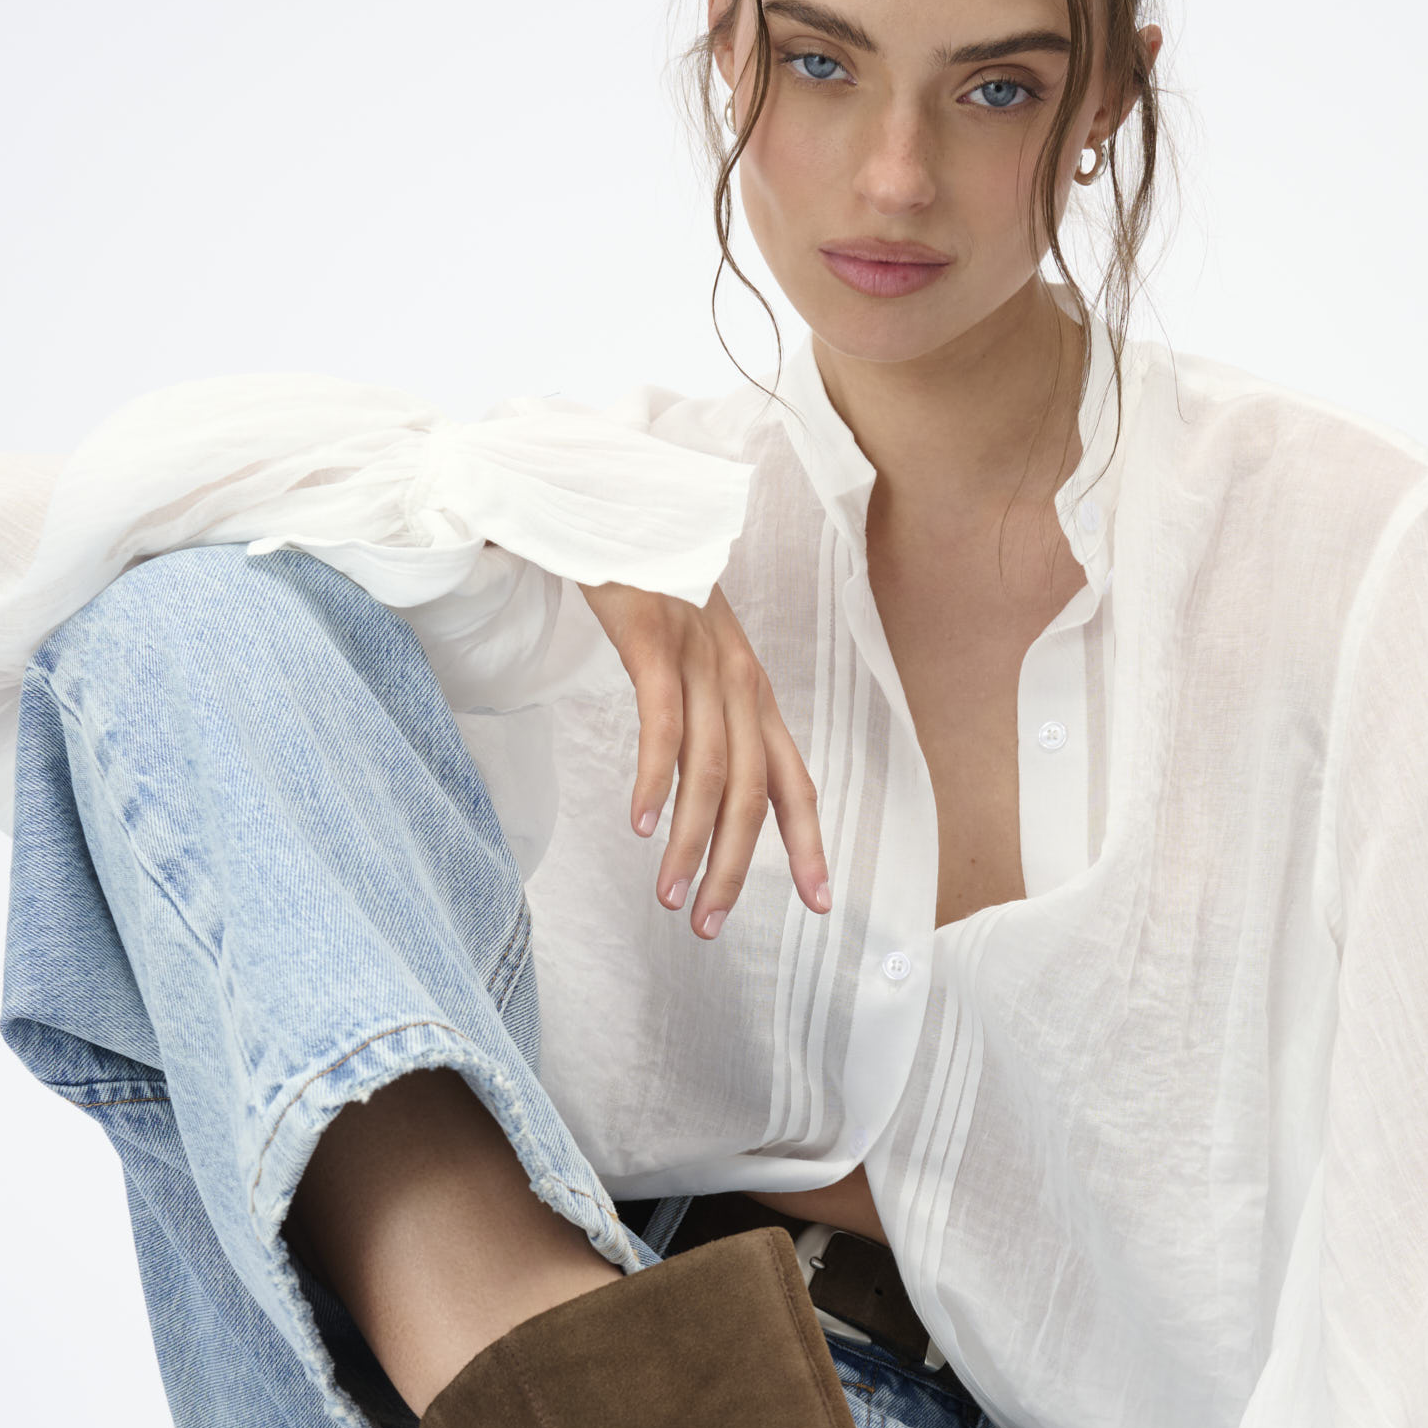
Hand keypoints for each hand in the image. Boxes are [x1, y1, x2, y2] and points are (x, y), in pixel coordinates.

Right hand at [582, 581, 829, 939]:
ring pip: (711, 773)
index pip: (793, 779)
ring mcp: (698, 657)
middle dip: (735, 869)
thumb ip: (696, 712)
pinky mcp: (652, 637)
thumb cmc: (644, 586)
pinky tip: (639, 826)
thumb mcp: (686, 653)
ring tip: (670, 896)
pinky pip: (662, 724)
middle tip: (707, 925)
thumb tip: (685, 784)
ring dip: (690, 844)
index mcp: (751, 688)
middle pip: (756, 794)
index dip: (807, 844)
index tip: (819, 902)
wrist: (609, 502)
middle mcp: (739, 677)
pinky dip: (653, 781)